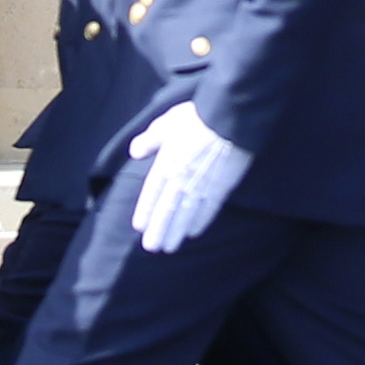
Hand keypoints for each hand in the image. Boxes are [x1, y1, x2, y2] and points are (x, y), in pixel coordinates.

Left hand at [129, 102, 251, 252]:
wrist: (229, 118)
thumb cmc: (197, 116)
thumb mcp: (167, 123)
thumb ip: (150, 139)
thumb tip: (135, 151)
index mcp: (166, 164)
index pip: (152, 193)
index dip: (146, 211)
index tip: (139, 227)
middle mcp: (181, 179)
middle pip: (167, 210)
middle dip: (159, 230)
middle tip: (152, 247)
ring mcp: (201, 185)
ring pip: (186, 215)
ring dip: (176, 232)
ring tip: (170, 247)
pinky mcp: (221, 187)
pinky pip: (208, 209)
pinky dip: (200, 221)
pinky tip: (194, 232)